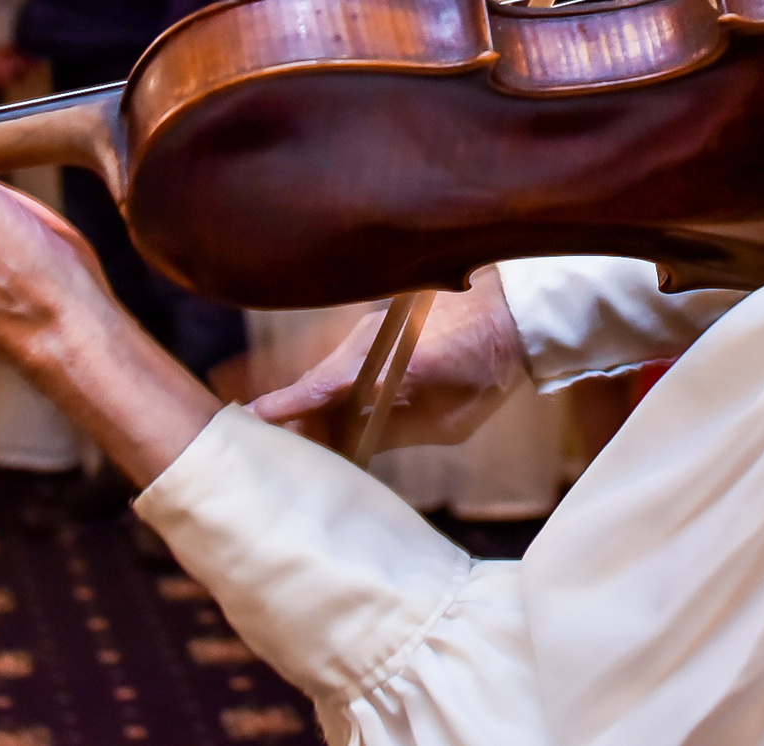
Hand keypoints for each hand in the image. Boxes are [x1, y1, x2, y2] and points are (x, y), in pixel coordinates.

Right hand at [250, 269, 528, 448]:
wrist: (514, 313)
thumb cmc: (487, 372)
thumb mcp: (449, 421)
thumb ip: (399, 432)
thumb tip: (356, 449)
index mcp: (385, 366)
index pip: (320, 388)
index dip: (285, 406)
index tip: (250, 418)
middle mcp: (368, 342)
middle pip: (316, 383)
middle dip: (293, 416)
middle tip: (272, 450)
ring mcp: (370, 331)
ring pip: (328, 372)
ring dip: (315, 403)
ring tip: (299, 440)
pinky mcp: (378, 328)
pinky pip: (345, 362)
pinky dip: (334, 388)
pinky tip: (333, 414)